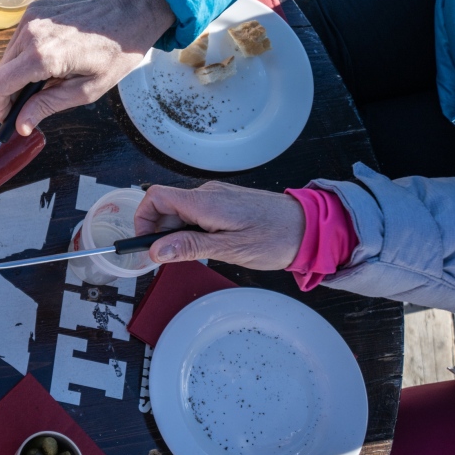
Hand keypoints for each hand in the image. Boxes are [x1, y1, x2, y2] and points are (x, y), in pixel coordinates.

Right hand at [0, 0, 174, 134]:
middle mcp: (31, 33)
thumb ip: (48, 106)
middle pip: (0, 72)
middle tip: (30, 104)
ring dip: (19, 73)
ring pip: (8, 57)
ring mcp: (32, 18)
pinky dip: (27, 54)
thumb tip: (21, 125)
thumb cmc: (116, 52)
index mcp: (43, 56)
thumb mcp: (87, 90)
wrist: (130, 12)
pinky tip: (51, 59)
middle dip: (10, 92)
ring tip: (48, 79)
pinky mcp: (35, 10)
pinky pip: (19, 40)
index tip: (8, 117)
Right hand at [134, 182, 305, 269]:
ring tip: (193, 256)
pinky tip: (209, 247)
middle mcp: (208, 194)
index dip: (142, 220)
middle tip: (167, 260)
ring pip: (181, 212)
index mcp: (205, 202)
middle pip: (166, 207)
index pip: (155, 198)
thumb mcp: (230, 249)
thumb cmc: (277, 237)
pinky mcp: (227, 204)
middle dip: (160, 233)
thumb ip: (190, 247)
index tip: (143, 245)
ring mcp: (218, 197)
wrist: (312, 226)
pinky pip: (198, 214)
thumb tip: (155, 250)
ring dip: (177, 234)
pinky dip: (193, 230)